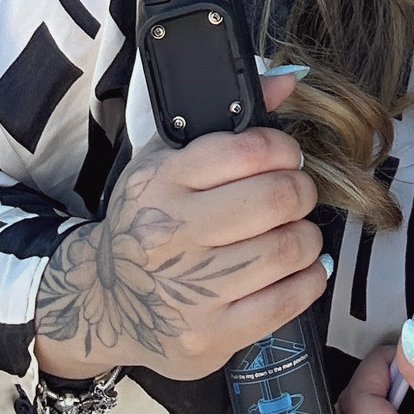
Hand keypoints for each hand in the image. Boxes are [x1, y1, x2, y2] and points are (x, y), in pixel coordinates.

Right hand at [35, 73, 327, 379]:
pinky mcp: (207, 335)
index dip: (284, 150)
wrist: (103, 300)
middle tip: (296, 196)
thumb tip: (291, 78)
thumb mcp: (170, 160)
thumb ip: (232, 116)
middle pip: (277, 198)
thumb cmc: (150, 220)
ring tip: (297, 234)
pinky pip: (285, 301)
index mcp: (162, 180)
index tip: (287, 159)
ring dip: (308, 237)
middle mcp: (170, 232)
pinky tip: (303, 269)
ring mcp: (189, 289)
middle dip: (301, 192)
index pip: (250, 149)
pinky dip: (310, 279)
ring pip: (287, 249)